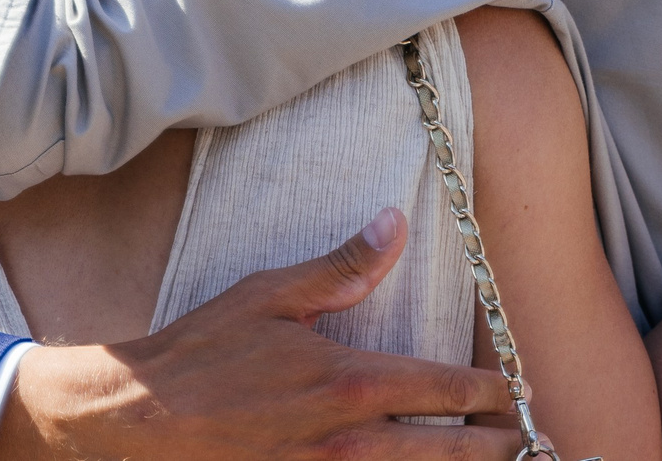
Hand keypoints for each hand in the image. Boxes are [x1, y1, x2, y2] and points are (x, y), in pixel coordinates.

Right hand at [0, 209, 520, 460]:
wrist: (136, 422)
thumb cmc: (201, 353)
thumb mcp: (269, 296)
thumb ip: (341, 268)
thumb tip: (394, 224)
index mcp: (347, 382)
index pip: (444, 389)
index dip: (492, 393)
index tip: (518, 391)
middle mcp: (347, 442)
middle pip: (449, 453)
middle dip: (496, 448)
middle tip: (526, 440)